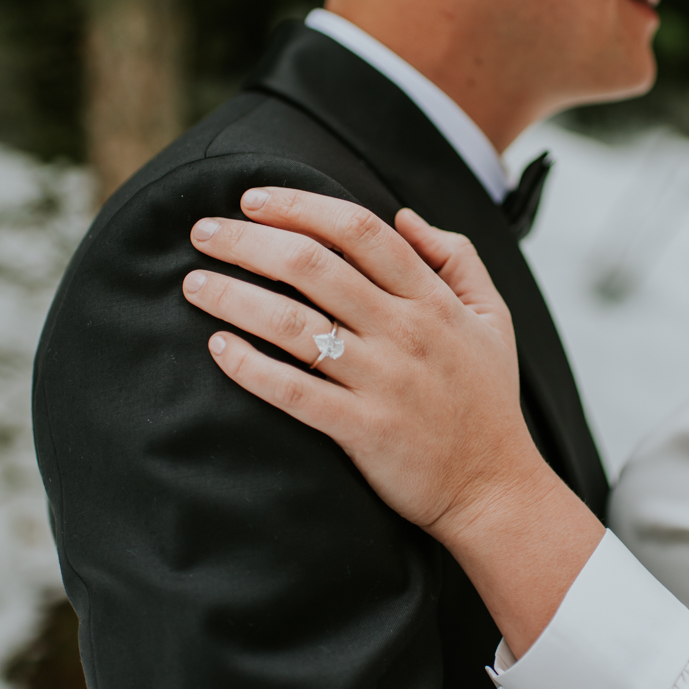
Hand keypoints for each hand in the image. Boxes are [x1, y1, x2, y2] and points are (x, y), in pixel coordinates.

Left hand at [180, 187, 604, 654]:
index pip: (359, 230)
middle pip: (314, 265)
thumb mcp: (493, 317)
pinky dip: (251, 367)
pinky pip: (295, 391)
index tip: (253, 199)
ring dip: (235, 297)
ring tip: (193, 283)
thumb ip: (457, 258)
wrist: (496, 489)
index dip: (300, 206)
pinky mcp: (364, 430)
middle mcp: (406, 331)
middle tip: (202, 231)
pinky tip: (217, 348)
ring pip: (294, 324)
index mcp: (433, 299)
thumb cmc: (486, 400)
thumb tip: (405, 216)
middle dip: (248, 241)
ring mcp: (383, 381)